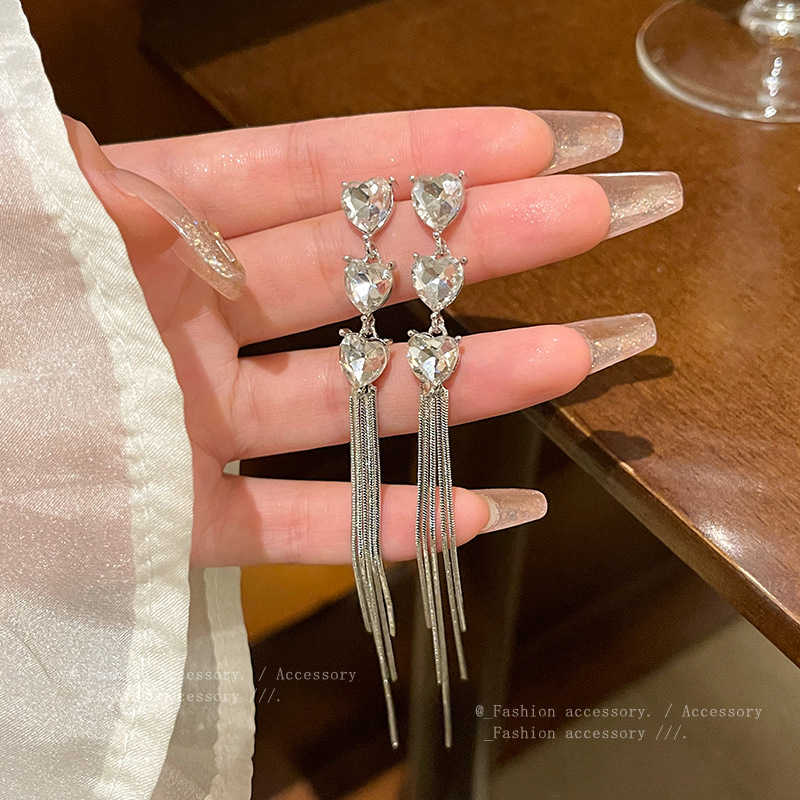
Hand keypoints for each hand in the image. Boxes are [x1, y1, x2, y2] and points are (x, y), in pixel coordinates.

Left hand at [64, 108, 675, 566]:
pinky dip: (394, 522)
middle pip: (372, 272)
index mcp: (148, 222)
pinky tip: (490, 510)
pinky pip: (307, 523)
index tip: (540, 137)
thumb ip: (80, 154)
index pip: (319, 170)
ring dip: (478, 378)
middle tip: (611, 215)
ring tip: (586, 351)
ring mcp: (201, 421)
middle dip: (497, 240)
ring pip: (362, 398)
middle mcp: (195, 316)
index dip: (432, 148)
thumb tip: (115, 105)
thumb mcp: (15, 197)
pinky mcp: (188, 519)